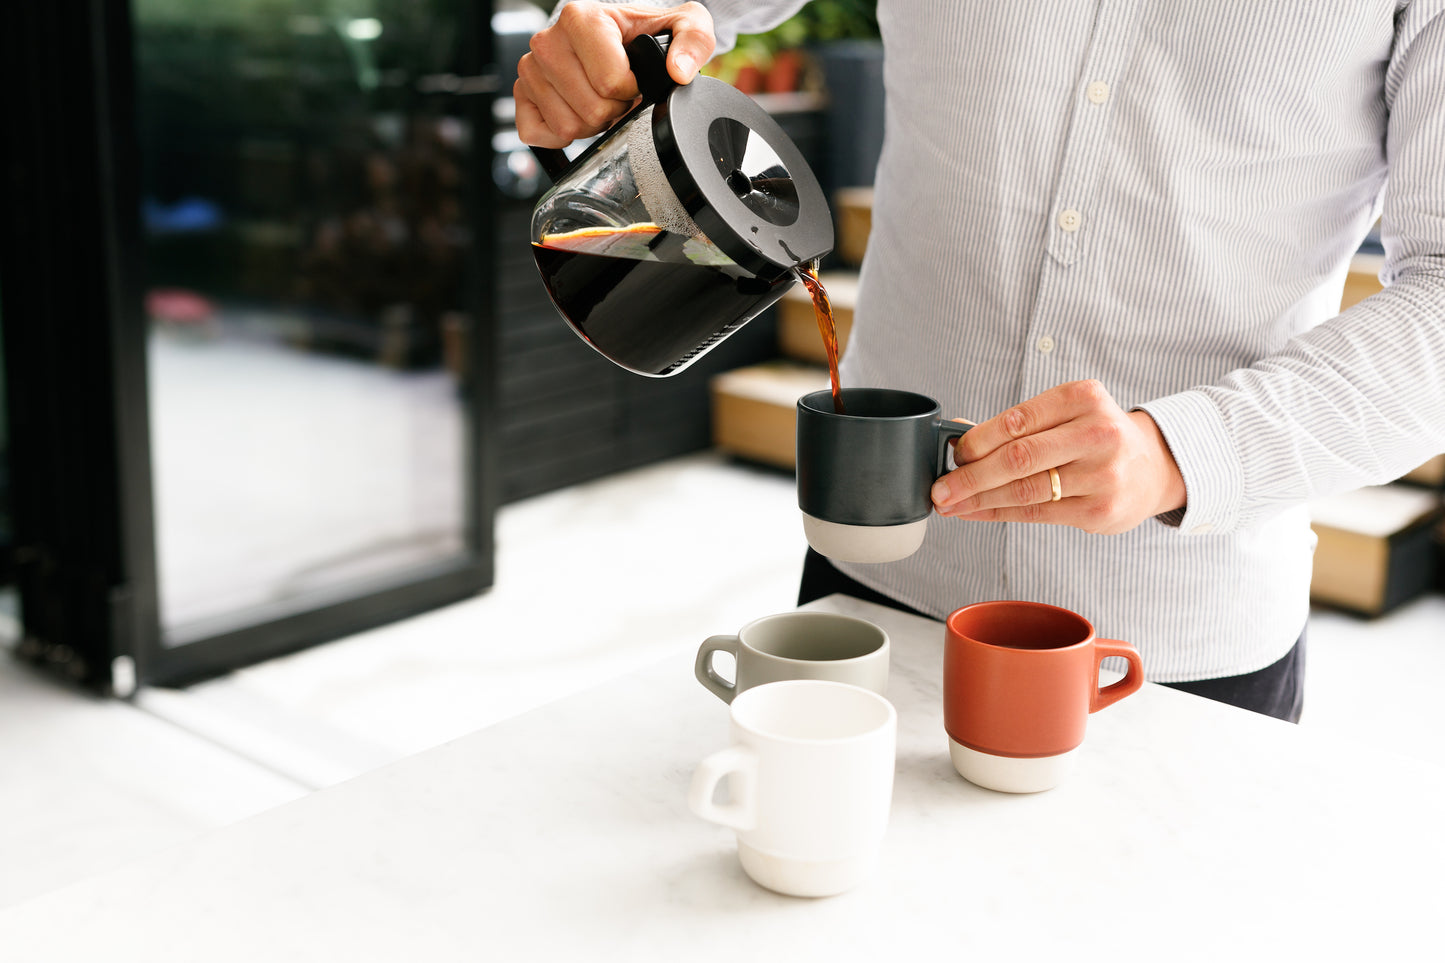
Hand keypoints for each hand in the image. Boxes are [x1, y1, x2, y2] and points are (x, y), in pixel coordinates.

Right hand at [515, 2, 715, 147]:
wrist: (618, 35)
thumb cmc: (644, 32)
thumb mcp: (683, 25)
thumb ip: (693, 41)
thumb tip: (678, 71)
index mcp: (581, 18)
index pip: (610, 83)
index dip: (632, 91)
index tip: (635, 79)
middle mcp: (548, 40)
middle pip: (590, 109)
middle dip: (613, 110)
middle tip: (617, 93)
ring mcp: (531, 68)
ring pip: (567, 126)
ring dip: (591, 123)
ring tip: (598, 99)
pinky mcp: (521, 93)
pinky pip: (535, 134)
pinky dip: (561, 134)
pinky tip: (576, 112)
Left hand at [931, 380, 1186, 534]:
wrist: (1152, 467)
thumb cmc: (1093, 436)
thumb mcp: (1065, 413)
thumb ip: (1017, 423)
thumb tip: (957, 435)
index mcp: (1083, 397)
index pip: (1018, 420)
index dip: (978, 441)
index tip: (954, 454)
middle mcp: (1097, 433)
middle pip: (1018, 458)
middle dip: (971, 476)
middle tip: (940, 488)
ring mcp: (1102, 475)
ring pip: (1024, 490)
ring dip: (979, 499)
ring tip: (950, 504)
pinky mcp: (1100, 510)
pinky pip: (1037, 514)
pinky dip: (998, 514)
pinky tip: (976, 512)